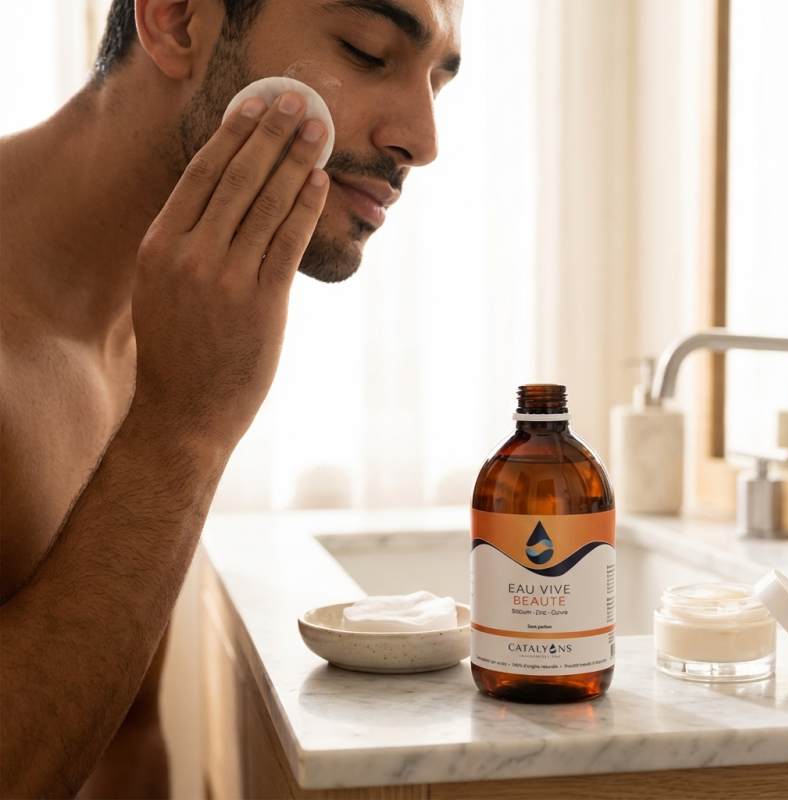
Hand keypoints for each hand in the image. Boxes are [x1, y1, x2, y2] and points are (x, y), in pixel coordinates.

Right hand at [132, 92, 328, 449]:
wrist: (185, 412)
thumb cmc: (177, 351)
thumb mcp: (161, 288)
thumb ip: (186, 244)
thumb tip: (227, 201)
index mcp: (160, 246)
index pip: (200, 175)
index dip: (233, 136)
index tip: (256, 106)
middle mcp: (190, 256)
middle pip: (237, 178)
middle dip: (271, 134)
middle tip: (297, 103)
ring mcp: (227, 280)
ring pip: (267, 205)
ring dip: (297, 163)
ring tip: (318, 133)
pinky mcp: (262, 304)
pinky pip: (289, 242)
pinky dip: (306, 208)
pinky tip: (319, 183)